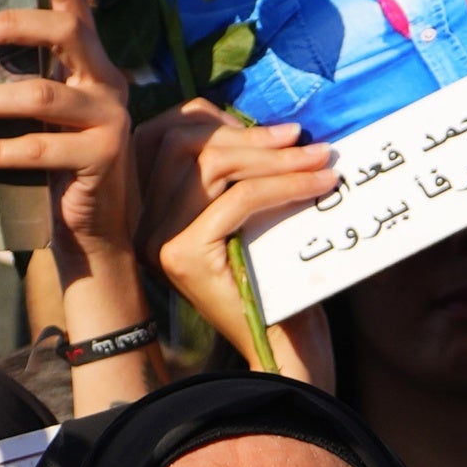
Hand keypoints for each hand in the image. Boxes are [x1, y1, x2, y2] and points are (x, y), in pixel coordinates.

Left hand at [0, 0, 141, 274]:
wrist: (96, 230)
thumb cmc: (60, 165)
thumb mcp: (46, 117)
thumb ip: (24, 84)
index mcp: (91, 64)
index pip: (74, 5)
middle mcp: (107, 82)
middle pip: (66, 31)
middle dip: (15, 25)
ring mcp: (109, 119)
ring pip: (42, 95)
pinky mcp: (102, 156)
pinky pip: (41, 148)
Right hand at [136, 99, 336, 378]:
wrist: (283, 347)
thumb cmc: (273, 277)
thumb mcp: (249, 212)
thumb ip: (238, 171)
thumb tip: (266, 121)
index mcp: (151, 205)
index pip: (169, 134)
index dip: (219, 119)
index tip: (276, 131)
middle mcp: (145, 220)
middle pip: (188, 143)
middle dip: (253, 135)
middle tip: (307, 142)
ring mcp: (159, 238)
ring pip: (214, 165)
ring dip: (276, 157)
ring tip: (321, 158)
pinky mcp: (184, 254)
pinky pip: (238, 198)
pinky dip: (284, 185)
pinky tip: (319, 184)